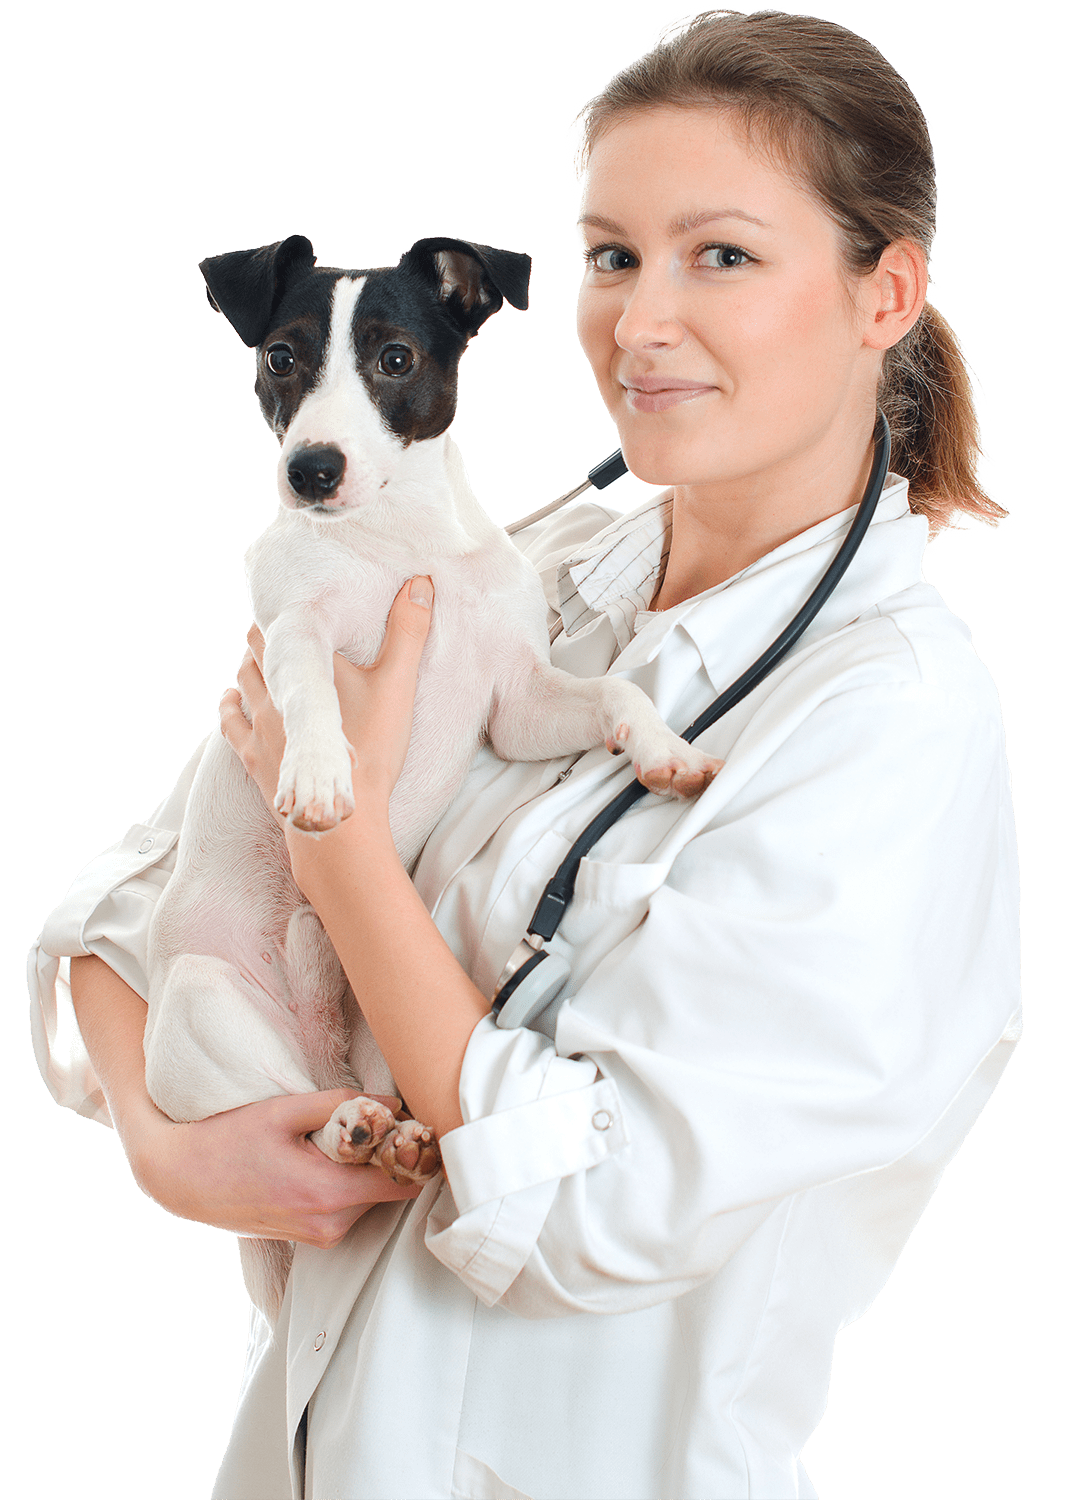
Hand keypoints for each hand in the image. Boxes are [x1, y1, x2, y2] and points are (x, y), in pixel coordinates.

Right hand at [131, 1088, 422, 1246]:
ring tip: (345, 1139)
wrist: (181, 1179)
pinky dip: (349, 1186)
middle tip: (385, 1122)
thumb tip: (395, 1104)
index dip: (414, 1153)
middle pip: (389, 1192)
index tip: (416, 1126)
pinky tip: (327, 1159)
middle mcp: (330, 1226)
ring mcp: (319, 1237)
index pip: (401, 1182)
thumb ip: (343, 1105)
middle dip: (392, 1159)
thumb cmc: (229, 1140)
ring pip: (370, 1201)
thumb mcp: (284, 1111)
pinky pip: (349, 1210)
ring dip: (368, 1171)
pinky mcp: (309, 1238)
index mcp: (328, 1194)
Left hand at [218, 575, 433, 825]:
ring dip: (249, 665)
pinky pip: (230, 723)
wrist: (342, 820)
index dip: (284, 611)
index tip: (290, 598)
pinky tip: (231, 698)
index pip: (281, 624)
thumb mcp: (398, 686)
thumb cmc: (373, 751)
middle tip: (281, 626)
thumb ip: (409, 632)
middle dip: (267, 636)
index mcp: (307, 668)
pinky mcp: (254, 757)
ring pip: (242, 681)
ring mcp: (260, 725)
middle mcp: (275, 691)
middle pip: (257, 649)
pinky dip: (229, 705)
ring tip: (261, 656)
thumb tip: (421, 582)